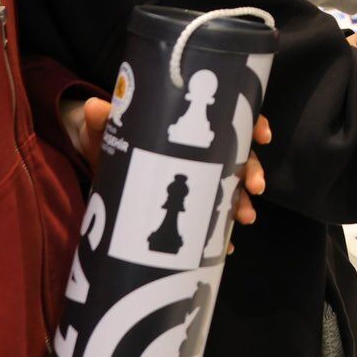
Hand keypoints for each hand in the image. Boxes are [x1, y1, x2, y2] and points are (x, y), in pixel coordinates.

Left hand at [67, 96, 270, 253]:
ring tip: (243, 219)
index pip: (231, 119)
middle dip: (251, 171)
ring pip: (231, 188)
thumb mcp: (109, 128)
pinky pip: (211, 218)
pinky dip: (220, 234)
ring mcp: (198, 178)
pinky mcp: (188, 204)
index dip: (252, 123)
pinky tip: (226, 247)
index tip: (263, 136)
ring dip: (242, 203)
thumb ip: (104, 119)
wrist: (102, 164)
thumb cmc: (113, 138)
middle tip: (255, 187)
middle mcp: (202, 152)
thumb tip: (93, 108)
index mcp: (191, 127)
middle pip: (238, 156)